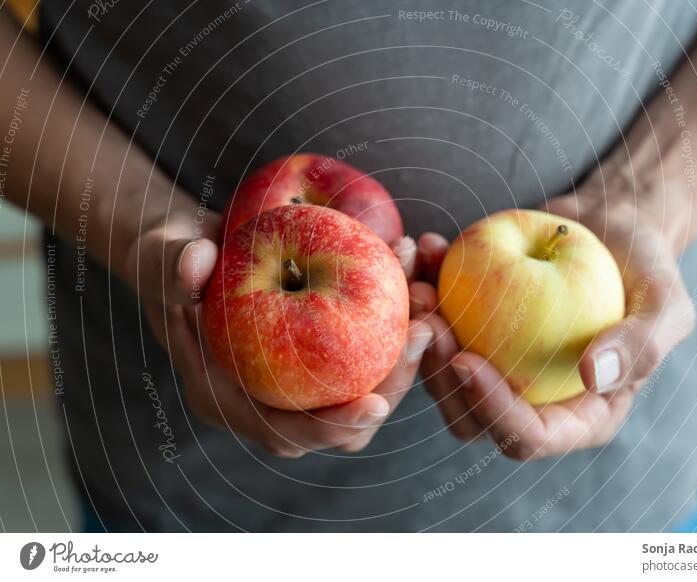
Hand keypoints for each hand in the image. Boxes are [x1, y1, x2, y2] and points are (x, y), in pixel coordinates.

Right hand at [126, 194, 431, 456]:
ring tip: (428, 304)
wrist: (197, 252)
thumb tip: (195, 264)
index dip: (331, 426)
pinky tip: (415, 280)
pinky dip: (397, 326)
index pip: (287, 432)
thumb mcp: (166, 256)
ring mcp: (301, 382)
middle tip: (422, 333)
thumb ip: (176, 264)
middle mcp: (271, 402)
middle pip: (346, 424)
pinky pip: (370, 356)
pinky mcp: (325, 357)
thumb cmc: (176, 259)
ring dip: (406, 356)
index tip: (375, 405)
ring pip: (368, 390)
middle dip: (392, 386)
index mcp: (229, 399)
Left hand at [413, 192, 694, 460]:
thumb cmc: (646, 268)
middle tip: (428, 324)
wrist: (612, 227)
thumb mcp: (667, 304)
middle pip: (469, 417)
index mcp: (577, 414)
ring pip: (441, 374)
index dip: (491, 409)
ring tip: (417, 285)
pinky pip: (439, 324)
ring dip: (419, 337)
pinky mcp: (474, 330)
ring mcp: (497, 367)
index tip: (466, 359)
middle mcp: (530, 400)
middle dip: (438, 379)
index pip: (527, 437)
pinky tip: (427, 249)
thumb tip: (595, 376)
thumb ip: (643, 344)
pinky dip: (427, 288)